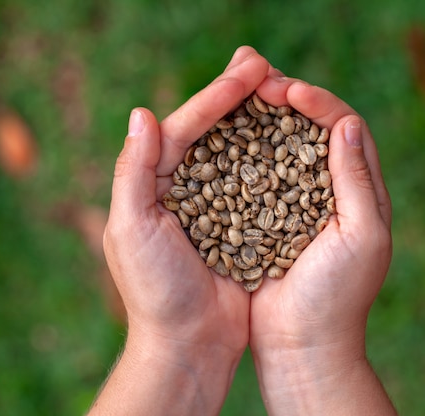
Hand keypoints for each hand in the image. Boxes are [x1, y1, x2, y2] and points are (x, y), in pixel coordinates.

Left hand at [89, 46, 269, 415]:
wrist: (188, 344)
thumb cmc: (154, 291)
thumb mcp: (131, 228)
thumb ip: (133, 171)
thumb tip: (142, 112)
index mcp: (152, 183)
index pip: (182, 127)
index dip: (213, 98)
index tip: (246, 73)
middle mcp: (182, 187)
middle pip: (211, 131)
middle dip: (236, 97)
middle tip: (263, 62)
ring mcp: (214, 205)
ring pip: (237, 151)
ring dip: (257, 119)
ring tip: (281, 88)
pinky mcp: (240, 225)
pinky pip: (258, 183)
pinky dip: (272, 158)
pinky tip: (292, 137)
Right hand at [248, 73, 396, 415]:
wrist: (302, 344)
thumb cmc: (337, 297)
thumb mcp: (361, 236)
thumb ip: (357, 181)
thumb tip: (347, 125)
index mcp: (360, 192)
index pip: (345, 129)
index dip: (319, 104)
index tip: (289, 91)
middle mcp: (329, 191)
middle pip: (311, 130)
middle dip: (289, 102)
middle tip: (260, 82)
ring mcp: (295, 203)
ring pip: (281, 148)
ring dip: (263, 122)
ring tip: (240, 99)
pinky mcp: (266, 218)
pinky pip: (255, 176)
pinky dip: (243, 153)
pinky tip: (223, 139)